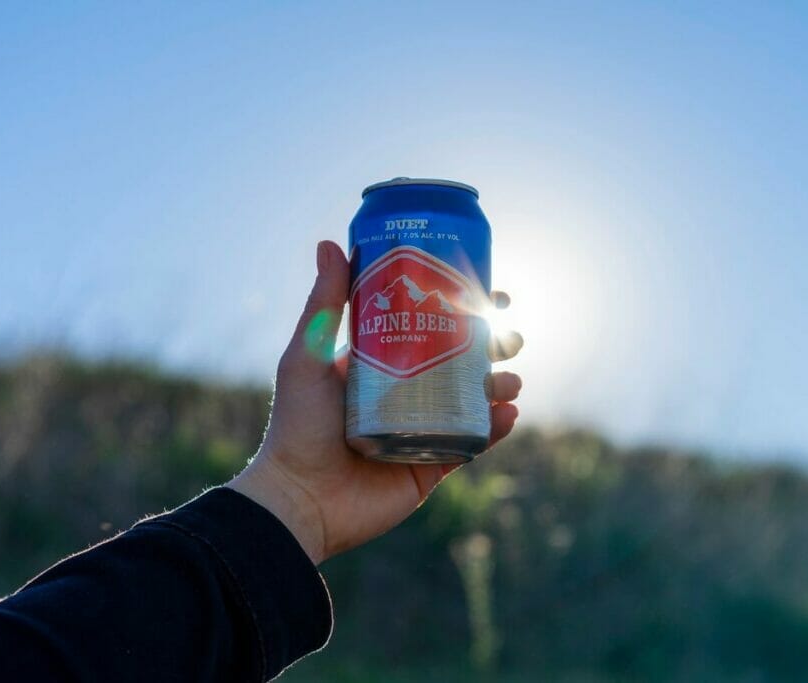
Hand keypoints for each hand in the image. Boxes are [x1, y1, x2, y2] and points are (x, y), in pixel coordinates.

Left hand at [227, 241, 521, 563]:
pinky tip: (508, 414)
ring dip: (501, 386)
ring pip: (475, 400)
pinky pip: (473, 443)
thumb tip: (329, 242)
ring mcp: (423, 429)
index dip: (464, 307)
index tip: (493, 291)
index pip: (431, 325)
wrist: (298, 499)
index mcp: (382, 363)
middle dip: (495, 346)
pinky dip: (496, 428)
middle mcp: (407, 393)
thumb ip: (324, 304)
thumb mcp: (308, 357)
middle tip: (511, 338)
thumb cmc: (296, 426)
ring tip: (510, 381)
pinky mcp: (432, 465)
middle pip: (463, 360)